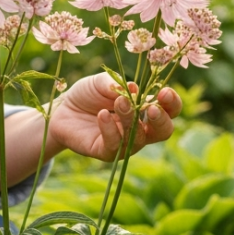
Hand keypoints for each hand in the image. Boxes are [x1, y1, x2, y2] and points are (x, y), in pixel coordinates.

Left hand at [48, 73, 182, 161]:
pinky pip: (114, 146)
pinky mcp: (106, 152)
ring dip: (131, 119)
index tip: (164, 92)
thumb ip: (117, 83)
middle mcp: (140, 128)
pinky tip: (102, 115)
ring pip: (138, 138)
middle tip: (153, 107)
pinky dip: (110, 130)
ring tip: (119, 101)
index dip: (172, 103)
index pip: (170, 110)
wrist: (62, 110)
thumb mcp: (101, 82)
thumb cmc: (87, 94)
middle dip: (162, 120)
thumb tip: (134, 89)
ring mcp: (124, 143)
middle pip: (164, 132)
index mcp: (145, 108)